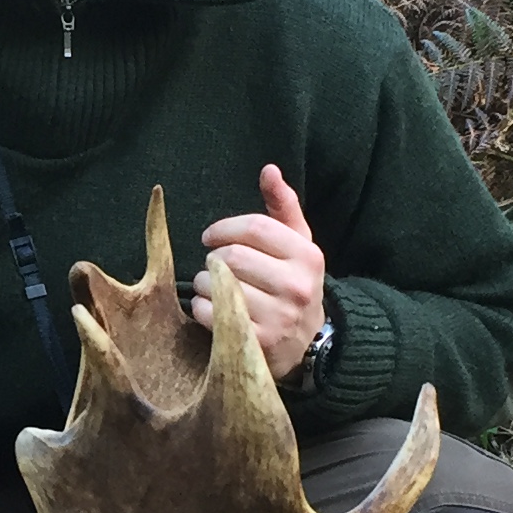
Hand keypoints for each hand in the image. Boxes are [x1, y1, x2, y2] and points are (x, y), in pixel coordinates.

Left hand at [196, 164, 327, 381]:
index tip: (210, 236)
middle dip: (213, 257)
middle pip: (233, 256)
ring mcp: (280, 318)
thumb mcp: (297, 245)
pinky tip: (212, 307)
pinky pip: (212, 313)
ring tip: (211, 285)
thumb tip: (269, 169)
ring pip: (218, 284)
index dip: (224, 228)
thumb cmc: (294, 283)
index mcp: (307, 256)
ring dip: (203, 282)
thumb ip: (282, 206)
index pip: (255, 228)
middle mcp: (297, 287)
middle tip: (213, 263)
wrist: (310, 343)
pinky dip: (202, 308)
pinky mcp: (260, 343)